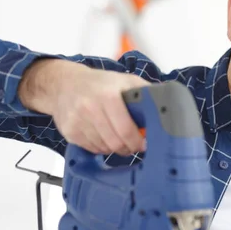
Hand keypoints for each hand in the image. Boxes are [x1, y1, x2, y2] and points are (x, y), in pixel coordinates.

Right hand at [19, 59, 149, 155]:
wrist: (65, 84)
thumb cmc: (100, 83)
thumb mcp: (125, 80)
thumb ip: (145, 93)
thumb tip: (165, 106)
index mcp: (107, 96)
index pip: (126, 129)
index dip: (138, 141)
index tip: (144, 143)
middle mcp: (90, 108)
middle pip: (115, 143)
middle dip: (128, 147)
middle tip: (134, 145)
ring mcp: (77, 121)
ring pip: (104, 148)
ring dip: (115, 148)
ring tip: (118, 137)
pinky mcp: (69, 132)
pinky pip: (92, 149)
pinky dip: (101, 147)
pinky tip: (103, 136)